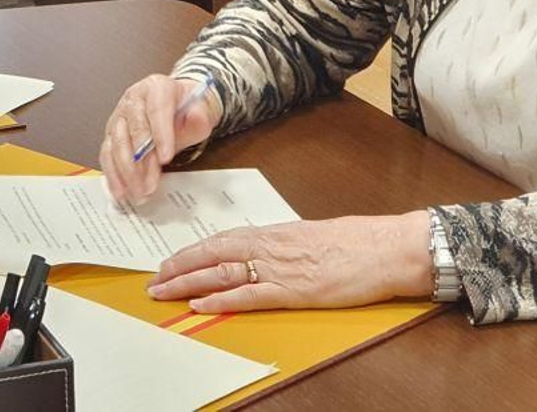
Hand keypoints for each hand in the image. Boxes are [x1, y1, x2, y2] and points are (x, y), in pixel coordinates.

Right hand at [99, 74, 221, 203]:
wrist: (178, 108)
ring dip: (126, 172)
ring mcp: (120, 116)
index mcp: (156, 87)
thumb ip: (200, 116)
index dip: (160, 134)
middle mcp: (134, 99)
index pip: (156, 109)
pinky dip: (113, 174)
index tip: (166, 157)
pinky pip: (107, 154)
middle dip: (142, 161)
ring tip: (139, 192)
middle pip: (133, 129)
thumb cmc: (187, 110)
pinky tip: (121, 190)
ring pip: (117, 144)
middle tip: (150, 184)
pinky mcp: (112, 133)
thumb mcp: (201, 112)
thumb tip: (196, 117)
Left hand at [145, 212, 432, 312]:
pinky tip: (200, 304)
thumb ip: (281, 245)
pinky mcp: (293, 291)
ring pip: (222, 273)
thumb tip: (260, 253)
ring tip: (163, 291)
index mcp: (273, 232)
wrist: (383, 248)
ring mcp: (279, 269)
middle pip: (212, 255)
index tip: (169, 261)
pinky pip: (248, 295)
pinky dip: (221, 299)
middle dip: (179, 267)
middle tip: (153, 279)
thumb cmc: (353, 242)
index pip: (220, 240)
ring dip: (189, 282)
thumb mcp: (308, 237)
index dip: (191, 252)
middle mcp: (269, 247)